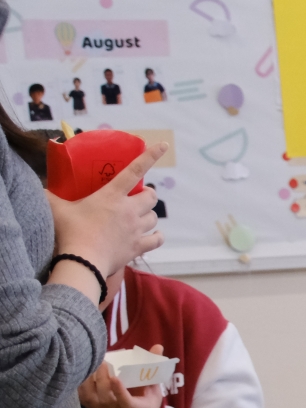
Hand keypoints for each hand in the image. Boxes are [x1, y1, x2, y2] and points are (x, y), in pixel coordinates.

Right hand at [46, 143, 166, 277]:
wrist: (82, 261)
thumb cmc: (68, 231)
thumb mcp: (56, 207)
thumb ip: (50, 194)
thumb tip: (40, 187)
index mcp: (112, 195)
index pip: (135, 170)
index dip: (150, 156)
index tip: (162, 145)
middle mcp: (129, 210)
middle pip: (151, 196)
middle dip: (146, 194)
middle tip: (136, 196)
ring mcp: (136, 229)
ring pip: (154, 217)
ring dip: (148, 215)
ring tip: (138, 216)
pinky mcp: (138, 247)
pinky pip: (157, 239)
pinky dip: (156, 236)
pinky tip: (152, 235)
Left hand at [78, 340, 164, 407]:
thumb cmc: (145, 403)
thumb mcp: (154, 389)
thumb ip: (153, 369)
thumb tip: (157, 346)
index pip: (126, 403)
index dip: (120, 391)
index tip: (115, 378)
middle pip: (105, 396)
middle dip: (102, 377)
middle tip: (104, 360)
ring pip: (90, 394)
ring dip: (90, 377)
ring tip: (93, 363)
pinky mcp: (90, 407)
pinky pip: (81, 393)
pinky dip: (81, 380)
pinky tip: (85, 369)